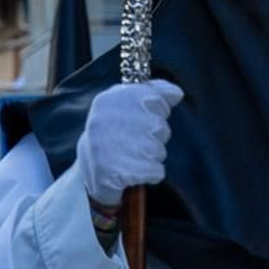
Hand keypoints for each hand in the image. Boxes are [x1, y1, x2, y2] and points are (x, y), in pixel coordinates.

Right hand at [76, 80, 183, 206]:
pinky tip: (134, 173)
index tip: (139, 119)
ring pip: (160, 150)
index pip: (155, 97)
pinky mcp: (125, 172)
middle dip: (153, 138)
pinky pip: (157, 171)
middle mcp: (112, 119)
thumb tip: (177, 93)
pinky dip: (150, 175)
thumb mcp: (125, 107)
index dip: (153, 112)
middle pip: (160, 126)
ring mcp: (118, 146)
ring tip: (130, 158)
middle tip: (131, 143)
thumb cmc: (112, 136)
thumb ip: (153, 93)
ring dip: (150, 157)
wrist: (91, 174)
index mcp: (110, 99)